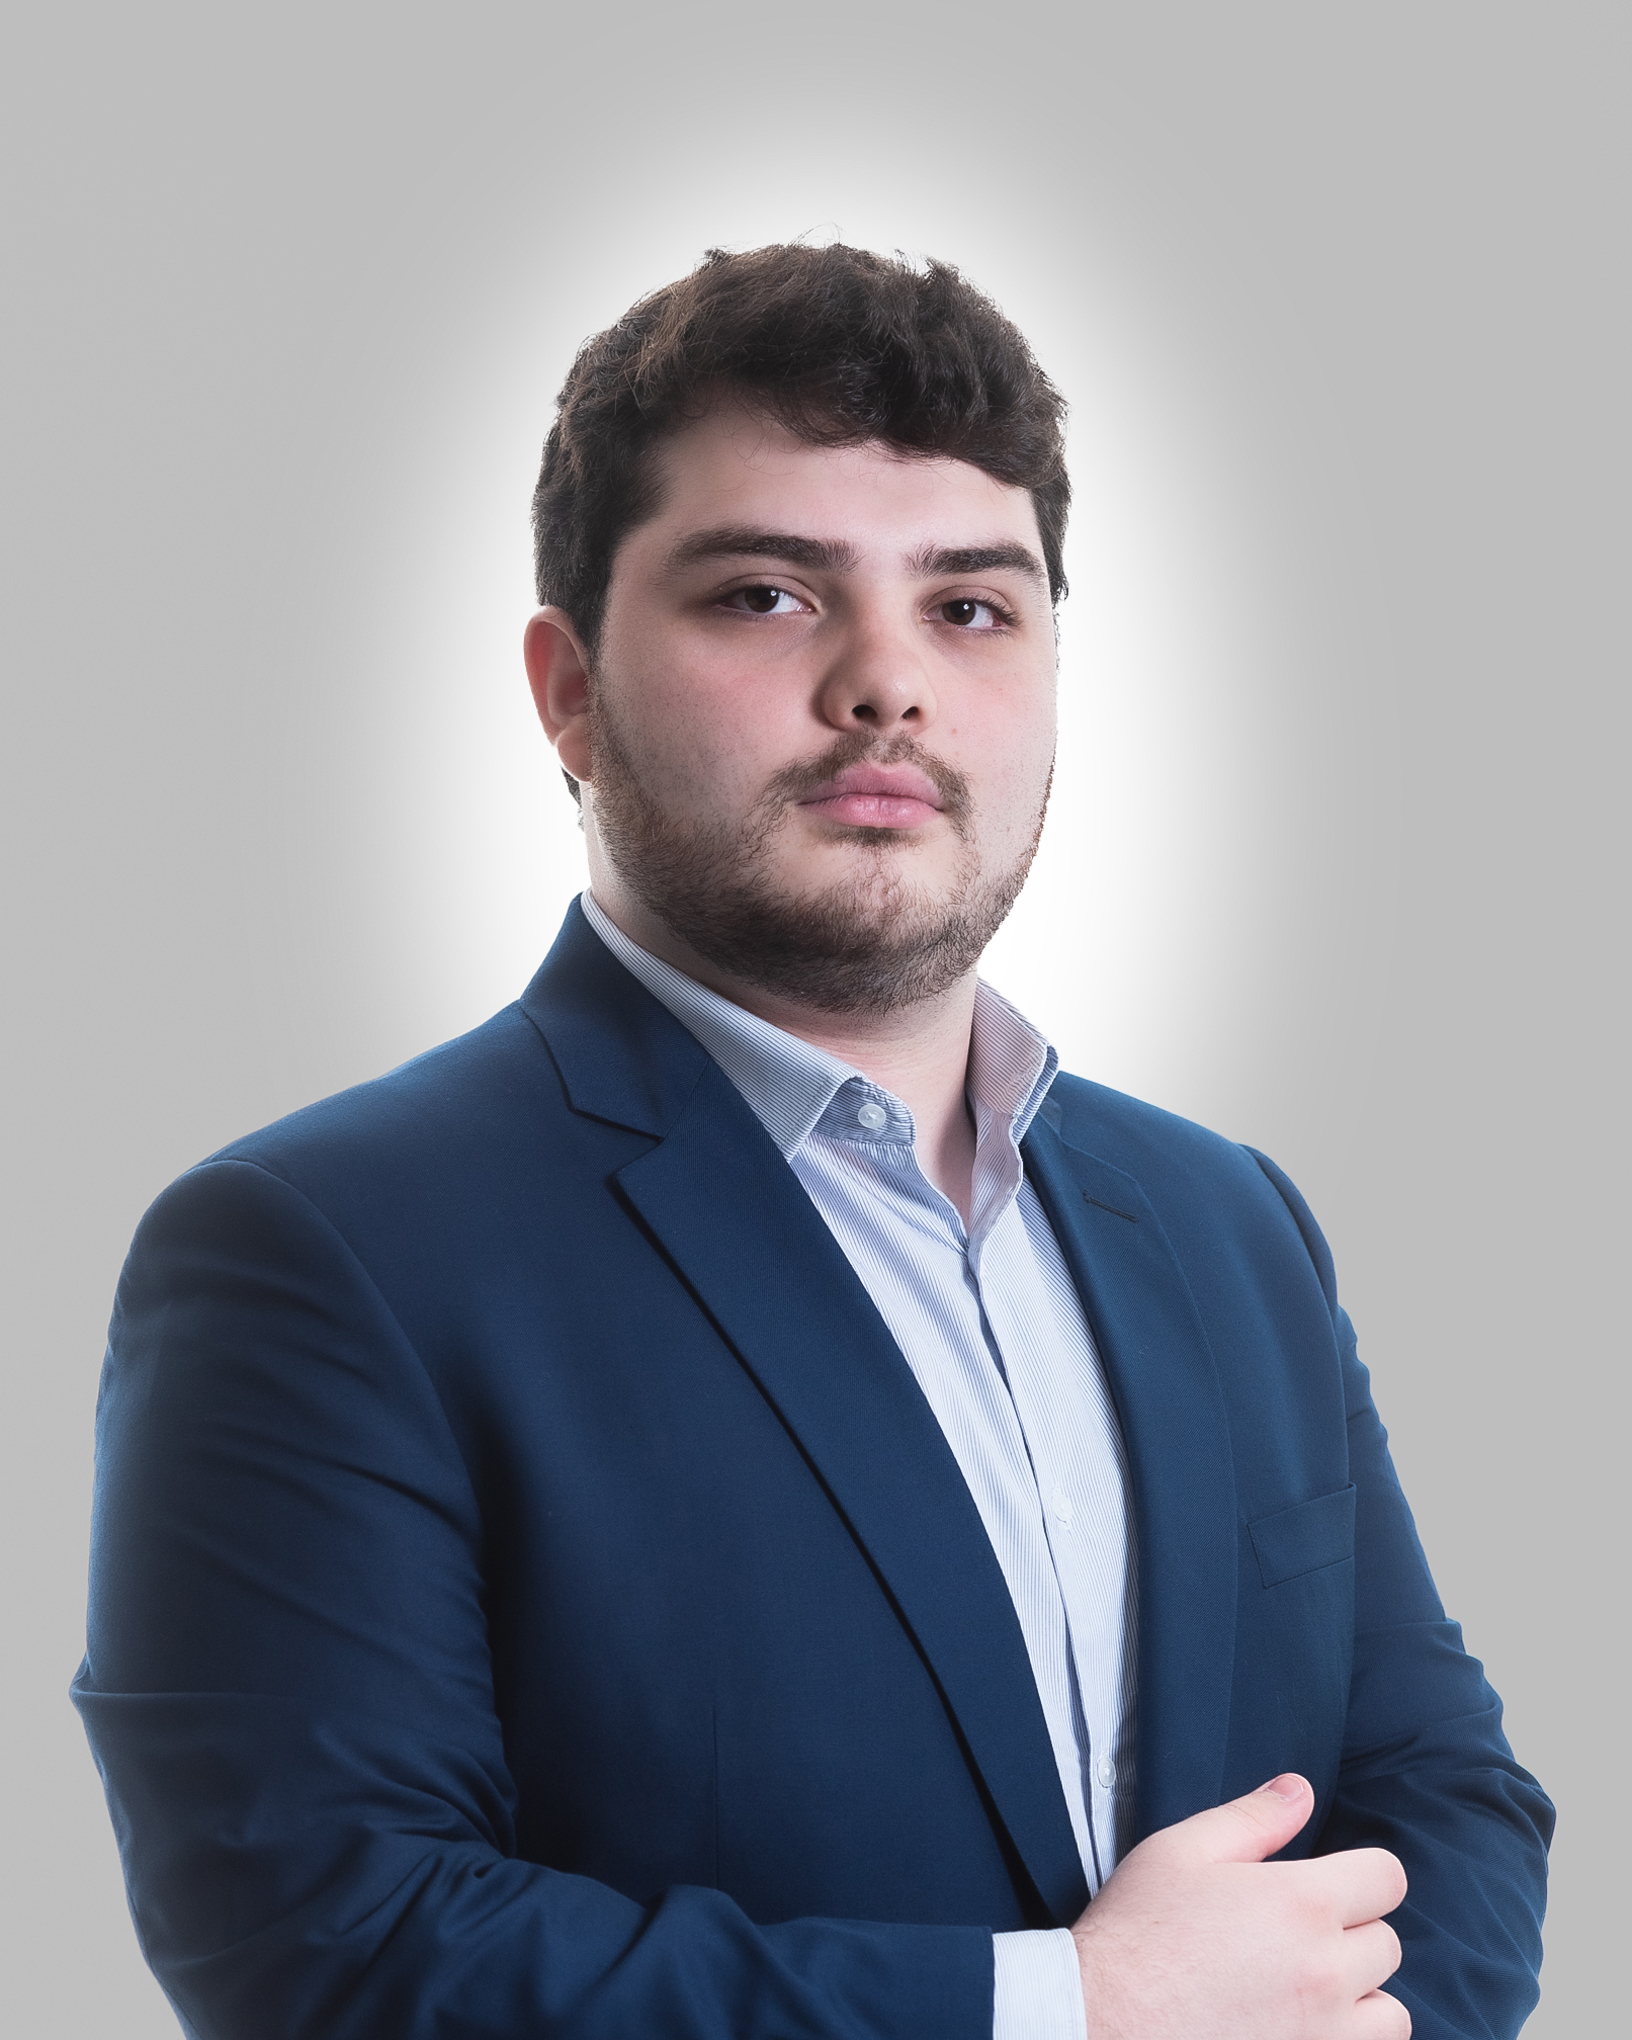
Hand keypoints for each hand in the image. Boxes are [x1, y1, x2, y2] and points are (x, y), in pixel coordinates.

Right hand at [1071, 1773, 1408, 2038]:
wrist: (1102, 2022)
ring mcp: (1324, 2035)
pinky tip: (1302, 2028)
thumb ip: (1250, 1819)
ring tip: (1309, 1991)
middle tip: (1296, 1938)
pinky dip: (1344, 2039)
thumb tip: (1300, 1791)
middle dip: (1351, 1933)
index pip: (1386, 1878)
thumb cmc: (1137, 1936)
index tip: (1332, 1886)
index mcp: (1300, 1903)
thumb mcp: (1181, 1852)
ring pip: (1391, 2013)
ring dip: (1361, 1999)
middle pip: (1387, 1944)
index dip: (1362, 1875)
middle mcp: (1326, 1971)